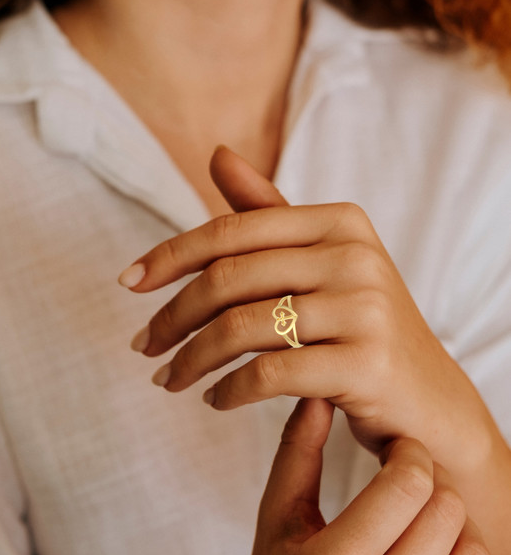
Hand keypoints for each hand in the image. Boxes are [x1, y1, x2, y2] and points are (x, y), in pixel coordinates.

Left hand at [119, 147, 510, 554]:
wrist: (427, 397)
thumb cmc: (360, 325)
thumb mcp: (320, 263)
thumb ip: (268, 213)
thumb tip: (217, 153)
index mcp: (339, 221)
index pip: (232, 231)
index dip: (169, 256)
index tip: (128, 283)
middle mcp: (356, 255)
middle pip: (229, 279)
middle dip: (171, 317)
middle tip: (143, 347)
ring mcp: (366, 308)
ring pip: (241, 328)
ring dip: (191, 360)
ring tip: (169, 380)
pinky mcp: (367, 365)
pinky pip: (270, 375)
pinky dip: (229, 392)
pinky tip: (215, 401)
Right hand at [251, 398, 489, 554]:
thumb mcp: (278, 514)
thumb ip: (297, 453)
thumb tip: (315, 396)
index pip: (405, 488)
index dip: (409, 452)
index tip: (398, 446)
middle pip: (444, 511)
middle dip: (430, 477)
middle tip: (408, 471)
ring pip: (472, 547)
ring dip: (448, 514)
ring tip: (418, 507)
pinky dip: (462, 548)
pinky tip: (429, 538)